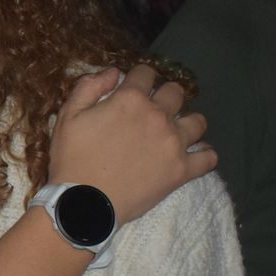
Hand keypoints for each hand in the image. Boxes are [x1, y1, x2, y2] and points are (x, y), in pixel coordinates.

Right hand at [48, 64, 215, 222]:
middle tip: (154, 111)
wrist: (84, 204)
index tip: (135, 87)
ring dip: (187, 123)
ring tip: (175, 133)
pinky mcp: (182, 170)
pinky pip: (208, 158)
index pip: (146, 73)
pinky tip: (195, 155)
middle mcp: (158, 115)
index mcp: (130, 99)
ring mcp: (174, 143)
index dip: (139, 77)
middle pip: (176, 92)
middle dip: (165, 96)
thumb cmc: (72, 159)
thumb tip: (113, 72)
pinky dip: (205, 155)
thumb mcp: (67, 116)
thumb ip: (89, 87)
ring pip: (198, 121)